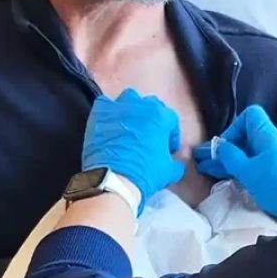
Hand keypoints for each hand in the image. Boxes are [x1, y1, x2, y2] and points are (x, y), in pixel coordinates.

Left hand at [82, 89, 185, 214]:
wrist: (114, 178)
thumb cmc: (146, 173)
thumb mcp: (170, 171)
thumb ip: (176, 162)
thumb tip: (175, 162)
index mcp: (162, 116)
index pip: (171, 119)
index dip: (170, 135)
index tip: (167, 148)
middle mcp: (142, 105)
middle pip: (152, 105)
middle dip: (152, 120)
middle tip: (149, 137)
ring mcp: (120, 107)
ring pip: (130, 99)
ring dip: (132, 110)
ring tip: (129, 126)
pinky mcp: (100, 112)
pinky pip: (106, 103)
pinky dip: (109, 111)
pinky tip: (110, 123)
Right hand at [194, 105, 276, 225]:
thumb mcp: (247, 172)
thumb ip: (231, 156)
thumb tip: (220, 146)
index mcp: (268, 134)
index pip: (249, 115)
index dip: (234, 128)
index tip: (225, 148)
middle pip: (249, 134)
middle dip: (229, 148)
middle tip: (209, 163)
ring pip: (254, 150)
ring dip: (235, 159)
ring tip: (215, 172)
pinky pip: (262, 161)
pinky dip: (247, 166)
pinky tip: (235, 177)